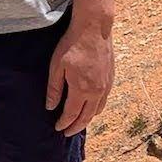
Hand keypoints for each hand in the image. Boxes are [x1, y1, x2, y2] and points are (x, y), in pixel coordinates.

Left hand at [46, 16, 114, 135]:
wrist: (94, 28)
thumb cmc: (72, 44)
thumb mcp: (57, 66)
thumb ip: (54, 88)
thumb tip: (50, 107)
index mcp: (82, 89)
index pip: (72, 114)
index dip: (64, 123)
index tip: (58, 128)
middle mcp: (97, 91)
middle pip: (87, 117)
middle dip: (76, 127)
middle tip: (67, 132)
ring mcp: (106, 85)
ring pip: (98, 110)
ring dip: (88, 119)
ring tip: (78, 122)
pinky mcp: (111, 78)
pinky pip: (104, 100)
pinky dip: (96, 108)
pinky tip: (90, 106)